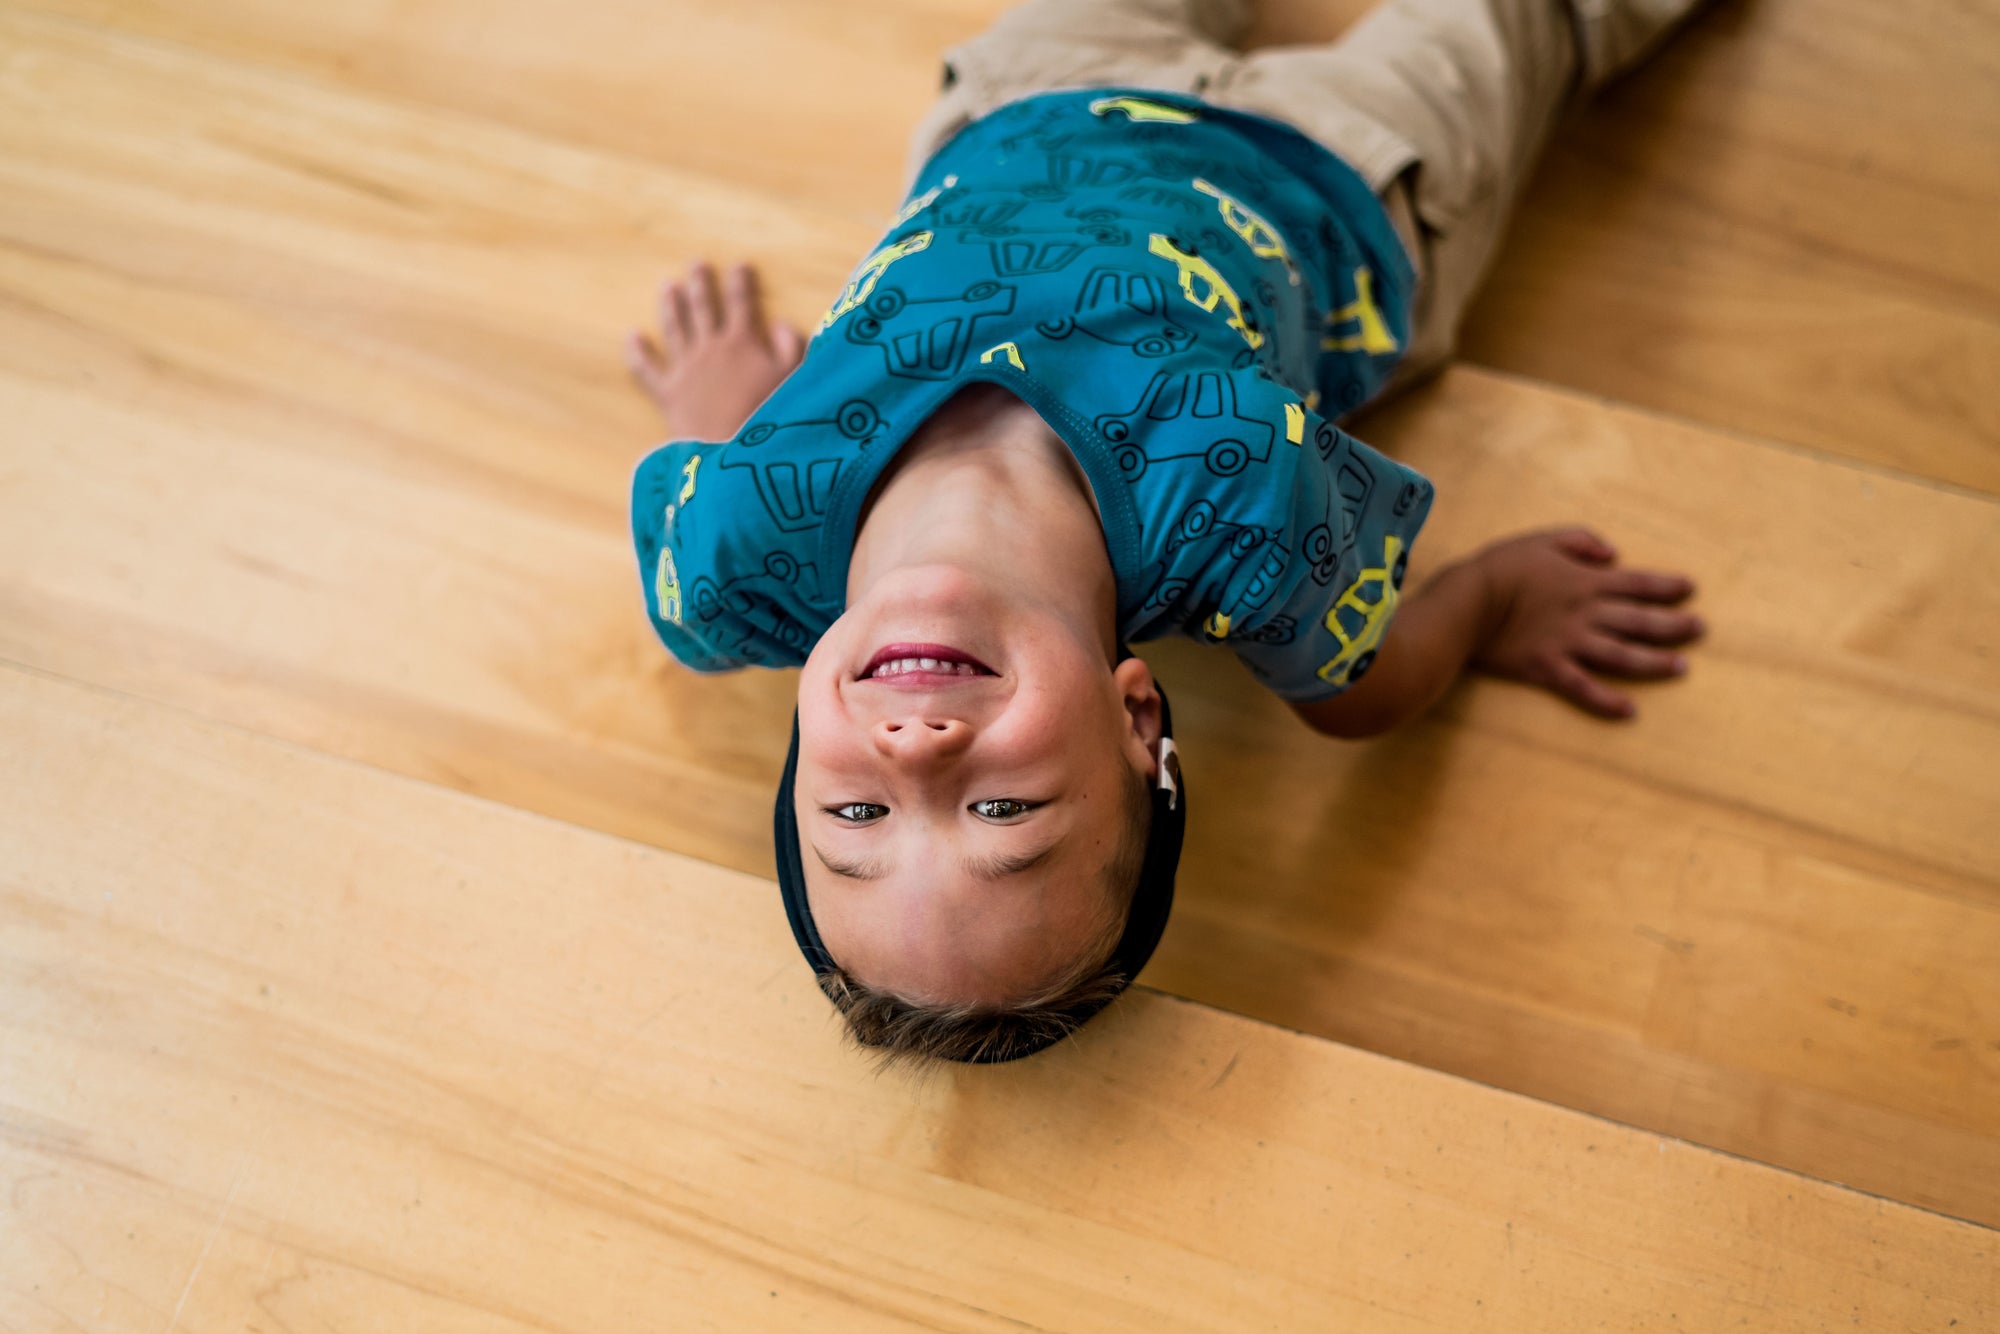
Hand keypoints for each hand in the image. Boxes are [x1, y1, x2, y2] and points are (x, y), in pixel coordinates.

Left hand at [625, 261, 805, 440]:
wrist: (733, 450)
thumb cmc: (769, 415)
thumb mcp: (793, 378)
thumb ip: (791, 347)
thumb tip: (780, 324)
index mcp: (742, 342)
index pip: (741, 303)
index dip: (741, 283)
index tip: (739, 267)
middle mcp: (710, 347)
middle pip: (703, 307)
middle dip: (701, 284)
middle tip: (696, 265)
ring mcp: (685, 367)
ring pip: (675, 327)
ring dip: (671, 305)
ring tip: (668, 286)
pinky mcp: (667, 391)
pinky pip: (647, 368)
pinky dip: (637, 352)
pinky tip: (632, 337)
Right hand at [1469, 527, 1702, 718]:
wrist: (1468, 602)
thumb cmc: (1502, 566)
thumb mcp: (1542, 538)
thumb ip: (1581, 539)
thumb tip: (1612, 552)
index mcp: (1586, 581)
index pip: (1638, 583)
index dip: (1667, 586)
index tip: (1691, 589)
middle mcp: (1586, 614)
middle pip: (1641, 621)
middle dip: (1675, 625)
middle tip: (1700, 630)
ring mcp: (1569, 644)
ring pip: (1623, 656)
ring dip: (1655, 663)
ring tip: (1681, 668)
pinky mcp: (1549, 669)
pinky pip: (1584, 689)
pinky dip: (1607, 702)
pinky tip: (1629, 711)